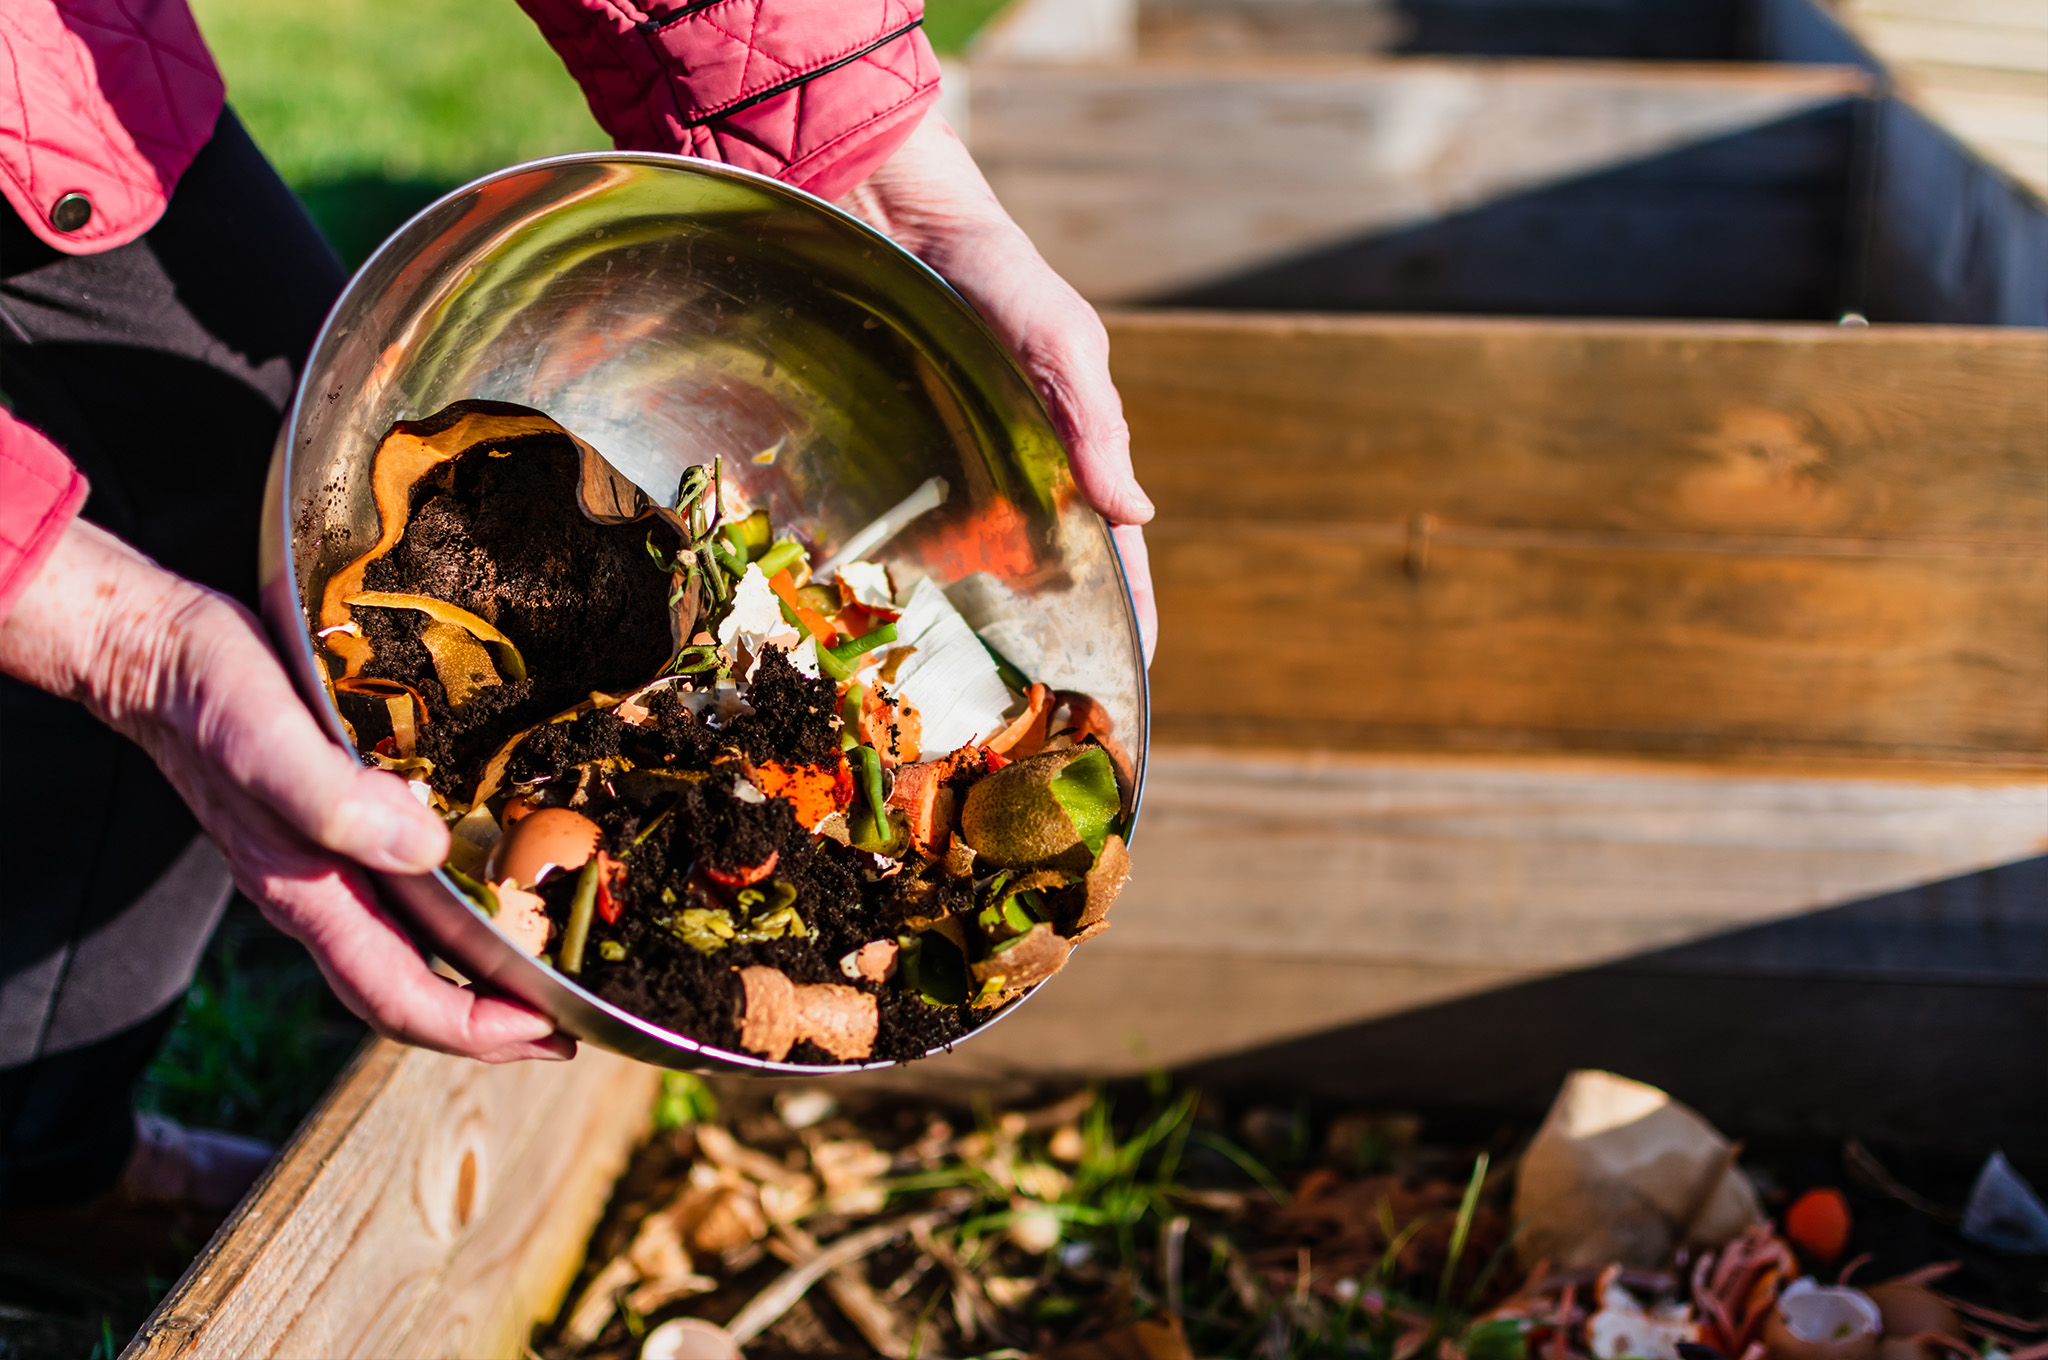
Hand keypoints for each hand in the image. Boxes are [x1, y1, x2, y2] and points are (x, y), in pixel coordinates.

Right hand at [0, 519, 571, 1063]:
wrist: (152, 649)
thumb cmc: (206, 690)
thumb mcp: (268, 737)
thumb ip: (333, 799)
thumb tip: (425, 848)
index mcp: (308, 893)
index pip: (398, 997)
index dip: (476, 1030)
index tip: (552, 1035)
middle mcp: (317, 894)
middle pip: (408, 992)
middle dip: (489, 1022)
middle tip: (566, 1026)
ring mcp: (321, 865)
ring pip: (405, 950)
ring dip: (475, 974)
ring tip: (543, 969)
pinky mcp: (330, 827)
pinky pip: (398, 896)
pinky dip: (451, 913)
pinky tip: (490, 884)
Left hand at [843, 114, 1158, 660]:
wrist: (893, 219)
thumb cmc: (995, 277)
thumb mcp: (1061, 343)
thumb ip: (1096, 426)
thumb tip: (1139, 514)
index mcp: (1067, 456)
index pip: (1108, 552)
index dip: (1123, 611)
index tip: (1131, 675)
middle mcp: (1010, 476)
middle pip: (1036, 574)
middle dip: (1039, 631)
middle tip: (1035, 702)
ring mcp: (946, 473)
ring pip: (963, 566)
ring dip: (962, 617)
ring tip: (957, 681)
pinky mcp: (884, 463)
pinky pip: (890, 534)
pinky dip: (891, 574)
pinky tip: (878, 615)